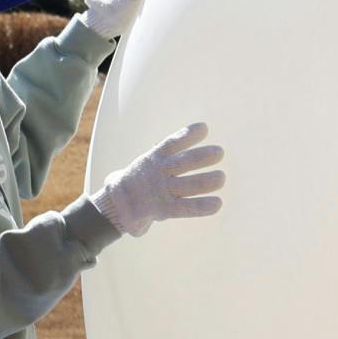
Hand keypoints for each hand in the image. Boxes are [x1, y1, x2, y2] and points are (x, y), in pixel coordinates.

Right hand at [92, 122, 224, 237]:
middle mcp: (159, 173)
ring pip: (189, 185)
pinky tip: (218, 204)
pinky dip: (202, 206)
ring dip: (207, 181)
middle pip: (184, 163)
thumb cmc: (139, 179)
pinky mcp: (165, 210)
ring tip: (221, 177)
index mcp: (154, 158)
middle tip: (219, 152)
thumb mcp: (145, 161)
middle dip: (203, 157)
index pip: (172, 143)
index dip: (188, 135)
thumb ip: (159, 152)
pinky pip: (186, 207)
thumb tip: (179, 137)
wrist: (116, 204)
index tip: (204, 128)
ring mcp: (162, 191)